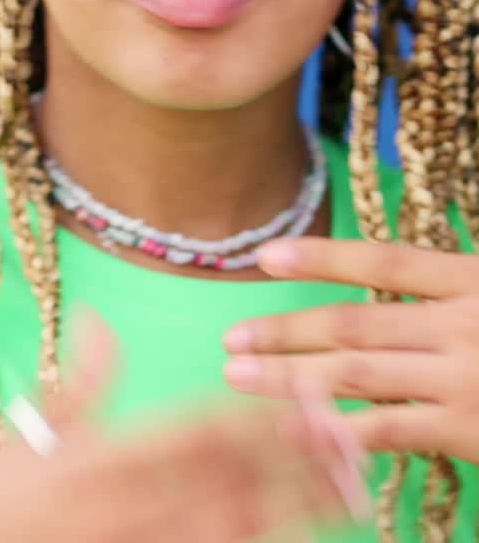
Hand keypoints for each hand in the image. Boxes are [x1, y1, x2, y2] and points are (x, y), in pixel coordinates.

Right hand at [0, 310, 362, 542]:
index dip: (257, 413)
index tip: (305, 395)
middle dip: (296, 455)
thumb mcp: (20, 440)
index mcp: (104, 459)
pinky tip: (295, 530)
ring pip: (238, 528)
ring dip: (297, 507)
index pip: (198, 429)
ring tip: (348, 489)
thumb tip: (104, 321)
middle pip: (233, 477)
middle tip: (349, 434)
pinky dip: (260, 542)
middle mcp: (134, 507)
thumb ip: (76, 383)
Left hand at [224, 237, 478, 463]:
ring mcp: (462, 379)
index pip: (383, 262)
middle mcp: (460, 325)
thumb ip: (442, 287)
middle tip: (232, 338)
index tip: (266, 256)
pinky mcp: (465, 430)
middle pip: (354, 324)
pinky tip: (294, 428)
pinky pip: (389, 429)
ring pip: (357, 374)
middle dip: (286, 331)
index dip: (322, 258)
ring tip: (240, 375)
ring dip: (290, 375)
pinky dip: (338, 428)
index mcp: (468, 280)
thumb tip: (381, 276)